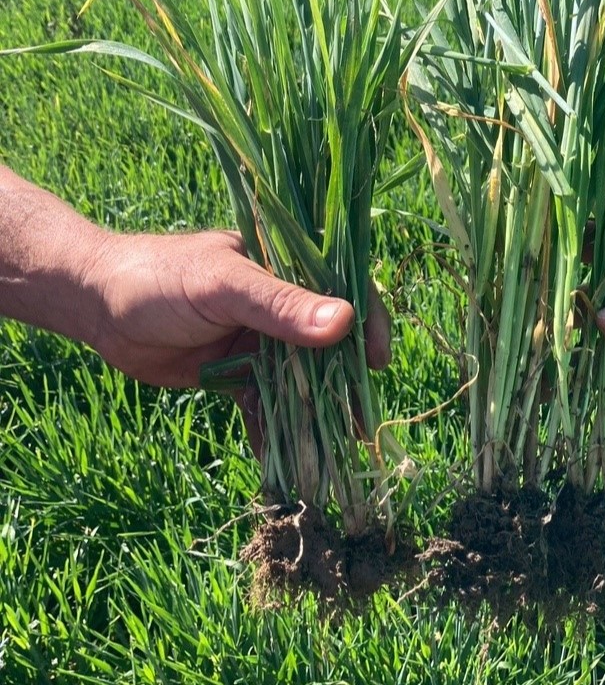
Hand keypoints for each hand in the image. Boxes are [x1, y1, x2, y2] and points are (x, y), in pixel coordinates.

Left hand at [87, 229, 391, 450]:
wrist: (96, 306)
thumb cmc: (162, 277)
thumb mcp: (223, 287)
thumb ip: (281, 306)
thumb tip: (345, 324)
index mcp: (288, 267)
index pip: (345, 289)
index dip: (368, 324)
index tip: (379, 362)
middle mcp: (282, 303)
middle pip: (328, 345)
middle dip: (346, 384)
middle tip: (362, 424)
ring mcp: (261, 340)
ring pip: (301, 380)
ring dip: (316, 415)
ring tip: (334, 454)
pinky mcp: (238, 372)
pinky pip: (267, 405)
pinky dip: (276, 433)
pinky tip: (286, 466)